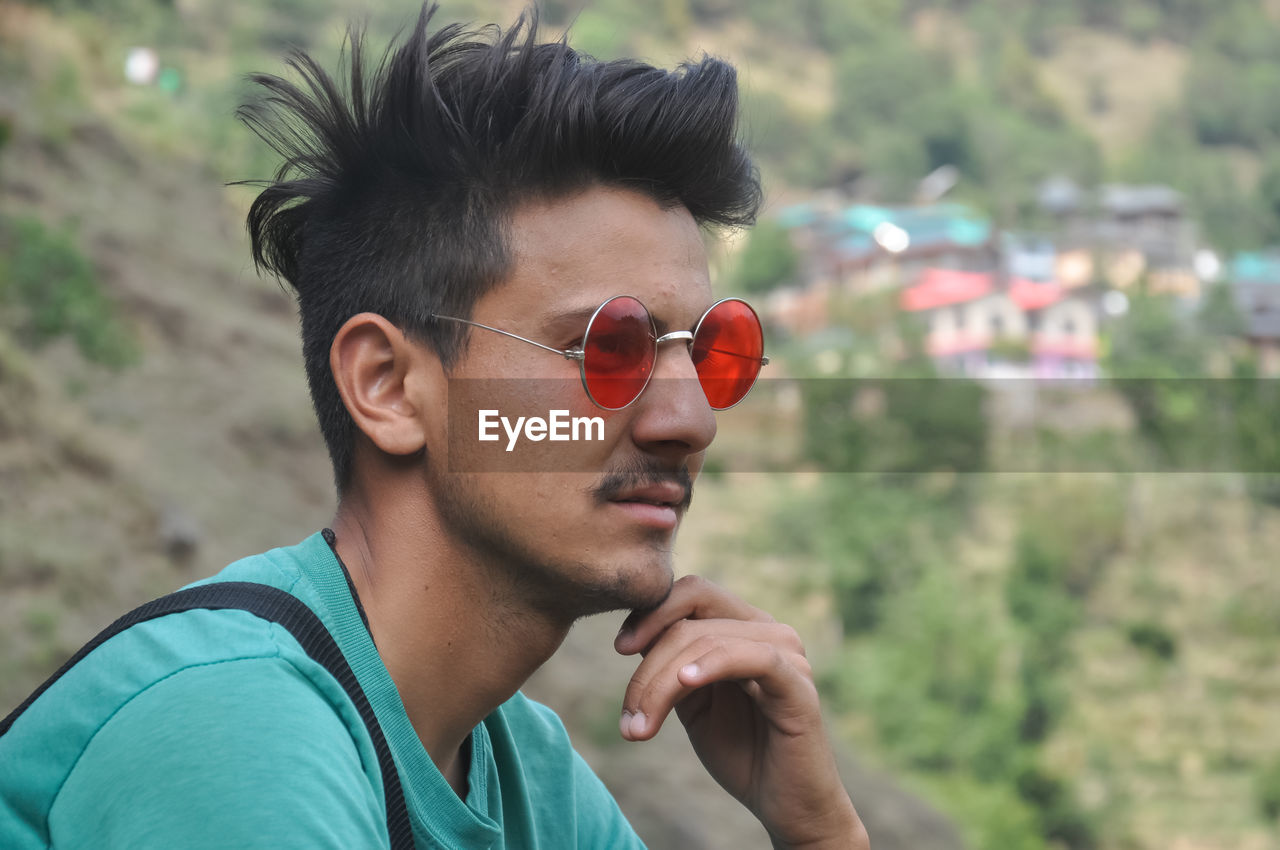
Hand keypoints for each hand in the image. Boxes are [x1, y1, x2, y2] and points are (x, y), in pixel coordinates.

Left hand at [614, 576, 868, 849]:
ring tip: (640, 728)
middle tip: (628, 719)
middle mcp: (768, 630)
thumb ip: (670, 666)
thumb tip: (632, 636)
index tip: (620, 648)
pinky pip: (750, 657)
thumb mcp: (692, 703)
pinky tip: (685, 682)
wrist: (786, 805)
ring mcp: (787, 653)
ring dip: (661, 685)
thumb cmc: (741, 752)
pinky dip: (711, 665)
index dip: (651, 613)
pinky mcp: (797, 683)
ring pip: (707, 641)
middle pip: (690, 619)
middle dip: (648, 667)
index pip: (692, 593)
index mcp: (744, 628)